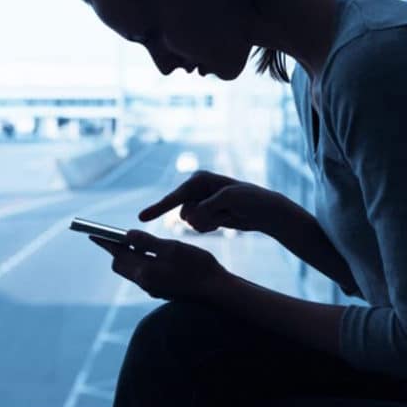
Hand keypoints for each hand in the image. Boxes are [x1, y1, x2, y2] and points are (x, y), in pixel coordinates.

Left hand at [90, 230, 231, 301]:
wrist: (217, 291)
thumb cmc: (197, 266)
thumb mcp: (171, 248)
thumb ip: (147, 242)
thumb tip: (126, 236)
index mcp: (144, 272)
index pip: (117, 255)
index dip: (106, 242)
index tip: (93, 232)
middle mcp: (145, 283)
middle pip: (121, 265)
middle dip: (117, 250)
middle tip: (118, 235)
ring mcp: (153, 289)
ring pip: (133, 270)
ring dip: (131, 256)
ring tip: (136, 242)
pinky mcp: (163, 290)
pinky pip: (145, 274)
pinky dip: (143, 262)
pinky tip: (154, 255)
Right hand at [139, 170, 283, 233]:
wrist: (265, 211)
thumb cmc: (250, 199)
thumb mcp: (230, 200)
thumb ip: (207, 208)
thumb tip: (191, 218)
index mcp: (200, 180)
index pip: (175, 197)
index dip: (158, 208)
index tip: (141, 218)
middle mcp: (196, 189)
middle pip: (184, 213)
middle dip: (201, 218)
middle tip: (224, 211)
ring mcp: (200, 202)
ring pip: (190, 222)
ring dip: (207, 223)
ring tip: (226, 215)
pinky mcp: (205, 213)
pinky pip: (197, 227)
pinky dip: (209, 227)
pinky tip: (224, 220)